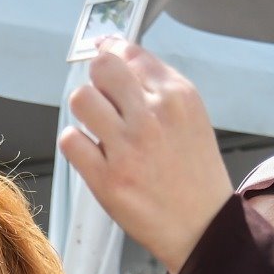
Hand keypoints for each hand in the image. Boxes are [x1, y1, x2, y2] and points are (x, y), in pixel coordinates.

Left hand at [56, 39, 235, 273]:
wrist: (202, 226)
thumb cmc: (193, 172)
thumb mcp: (189, 116)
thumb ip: (154, 82)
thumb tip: (112, 47)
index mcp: (177, 96)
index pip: (128, 52)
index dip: (111, 53)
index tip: (104, 57)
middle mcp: (153, 116)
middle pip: (100, 67)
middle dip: (97, 81)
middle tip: (106, 103)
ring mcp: (128, 147)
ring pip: (81, 99)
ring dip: (86, 112)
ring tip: (101, 130)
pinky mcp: (106, 178)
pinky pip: (70, 140)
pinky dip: (77, 145)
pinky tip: (95, 154)